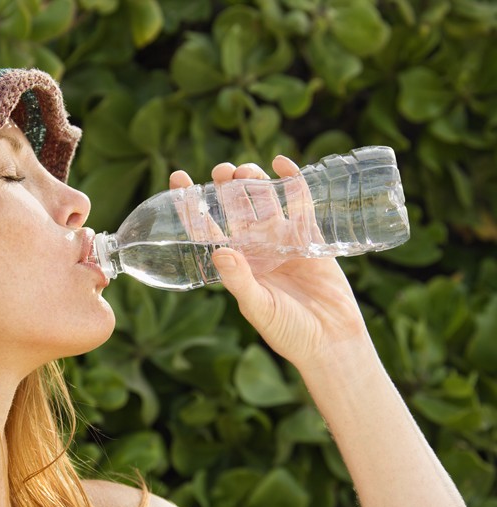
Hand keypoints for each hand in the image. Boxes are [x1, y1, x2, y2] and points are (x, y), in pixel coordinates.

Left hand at [170, 157, 372, 370]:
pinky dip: (292, 181)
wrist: (331, 342)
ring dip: (254, 181)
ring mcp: (282, 240)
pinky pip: (300, 203)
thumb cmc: (289, 332)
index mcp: (235, 264)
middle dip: (225, 186)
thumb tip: (219, 252)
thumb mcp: (258, 307)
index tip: (177, 178)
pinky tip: (283, 162)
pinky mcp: (309, 237)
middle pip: (235, 208)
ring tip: (245, 169)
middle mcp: (255, 248)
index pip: (206, 228)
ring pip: (264, 200)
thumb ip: (239, 281)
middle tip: (221, 170)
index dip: (191, 204)